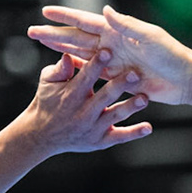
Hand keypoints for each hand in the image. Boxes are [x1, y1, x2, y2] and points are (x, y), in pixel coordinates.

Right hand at [15, 52, 151, 155]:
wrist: (42, 136)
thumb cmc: (47, 102)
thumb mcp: (47, 83)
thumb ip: (59, 69)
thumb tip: (68, 54)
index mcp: (71, 95)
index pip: (86, 77)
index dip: (97, 64)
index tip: (108, 51)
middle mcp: (83, 113)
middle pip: (105, 96)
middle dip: (120, 85)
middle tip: (135, 74)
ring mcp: (93, 128)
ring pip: (115, 115)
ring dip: (130, 107)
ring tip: (144, 98)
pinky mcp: (101, 141)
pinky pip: (120, 137)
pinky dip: (134, 133)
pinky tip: (148, 127)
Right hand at [30, 5, 191, 103]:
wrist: (184, 79)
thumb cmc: (171, 55)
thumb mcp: (149, 38)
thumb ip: (126, 25)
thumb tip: (104, 10)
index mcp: (117, 31)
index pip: (85, 21)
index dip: (65, 17)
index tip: (45, 12)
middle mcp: (112, 44)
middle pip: (76, 38)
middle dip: (54, 34)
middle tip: (32, 31)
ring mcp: (113, 61)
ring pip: (79, 54)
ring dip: (60, 50)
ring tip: (42, 45)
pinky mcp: (116, 77)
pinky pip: (91, 72)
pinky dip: (77, 70)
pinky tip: (64, 69)